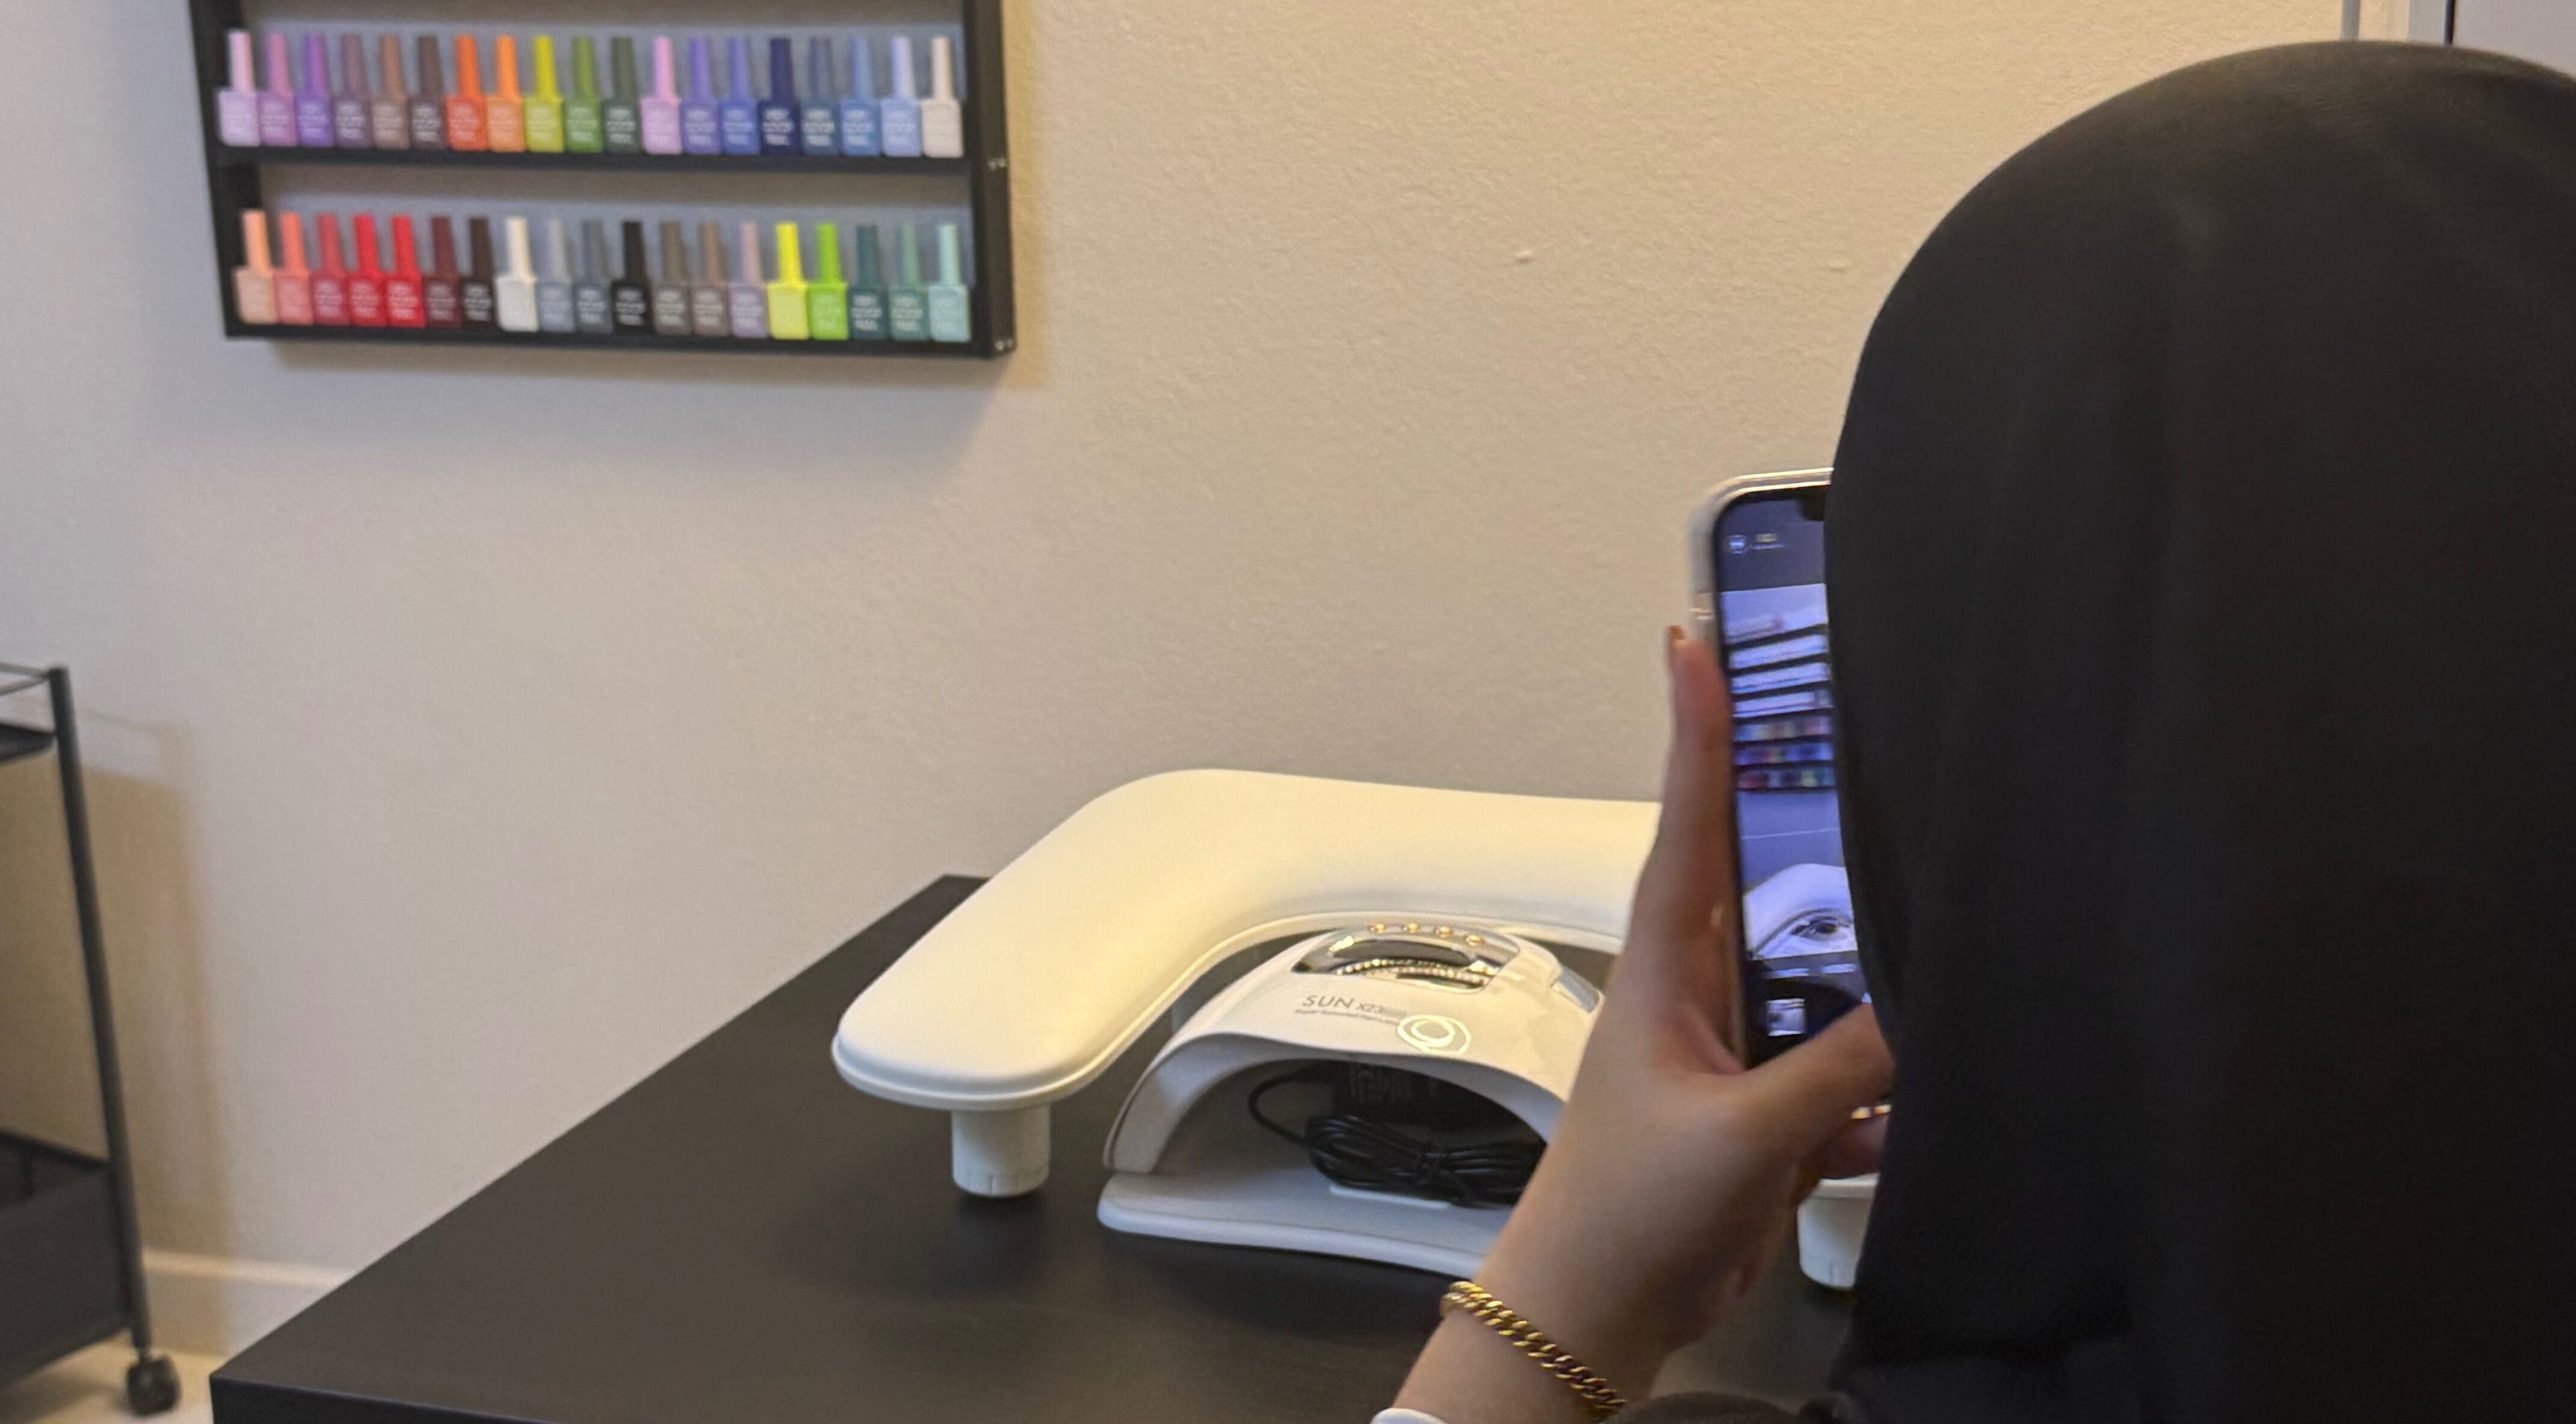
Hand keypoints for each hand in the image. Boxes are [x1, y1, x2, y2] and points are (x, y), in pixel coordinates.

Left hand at [1394, 629, 1891, 1422]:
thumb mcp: (1743, 1135)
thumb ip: (1837, 1072)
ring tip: (1936, 901)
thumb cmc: (1631, 1210)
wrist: (1597, 1314)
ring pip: (1819, 985)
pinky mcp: (1766, 1121)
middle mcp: (1700, 995)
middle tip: (1855, 729)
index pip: (1689, 823)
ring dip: (1868, 968)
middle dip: (1806, 818)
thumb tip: (1924, 1004)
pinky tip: (1943, 1085)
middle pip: (1766, 885)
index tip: (1695, 641)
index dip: (1696, 732)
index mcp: (1669, 969)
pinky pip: (1843, 1082)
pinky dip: (1886, 1090)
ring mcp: (1733, 1057)